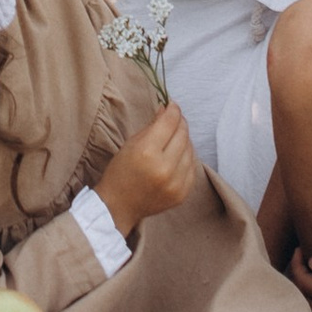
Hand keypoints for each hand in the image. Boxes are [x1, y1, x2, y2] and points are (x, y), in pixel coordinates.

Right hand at [95, 103, 198, 235]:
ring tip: (175, 137)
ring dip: (185, 140)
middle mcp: (165, 168)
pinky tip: (178, 155)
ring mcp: (176, 183)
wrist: (119, 206)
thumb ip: (152, 126)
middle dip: (180, 122)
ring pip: (191, 150)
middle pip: (183, 135)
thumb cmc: (121, 171)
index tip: (172, 105)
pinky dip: (187, 157)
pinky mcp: (182, 194)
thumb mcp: (131, 143)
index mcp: (147, 152)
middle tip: (174, 118)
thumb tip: (167, 110)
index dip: (173, 110)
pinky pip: (192, 167)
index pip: (170, 122)